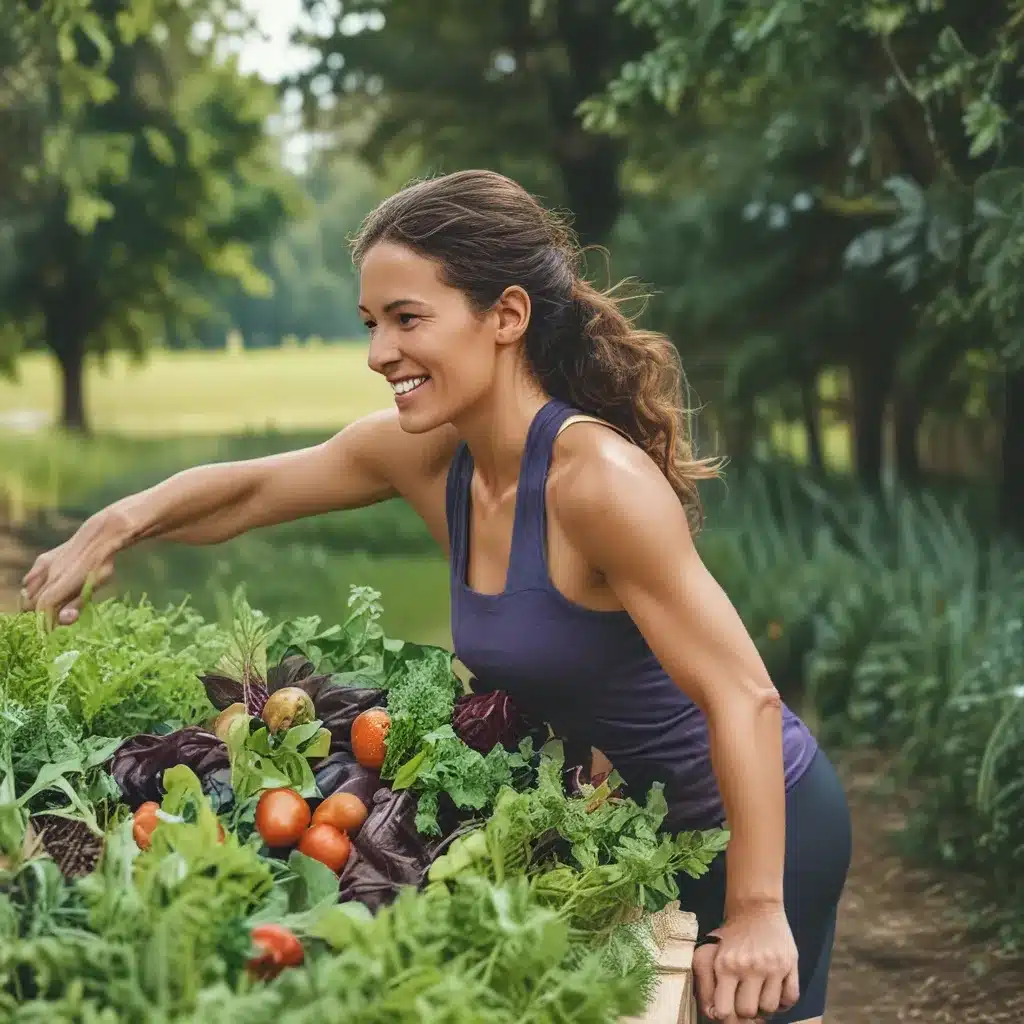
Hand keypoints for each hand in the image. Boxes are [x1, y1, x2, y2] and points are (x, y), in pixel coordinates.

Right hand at [20, 512, 121, 625]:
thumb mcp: (93, 587)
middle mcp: (47, 577)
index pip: (42, 611)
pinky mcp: (42, 560)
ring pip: (27, 592)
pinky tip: (46, 587)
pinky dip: (33, 587)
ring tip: (52, 603)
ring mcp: (43, 568)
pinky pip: (29, 579)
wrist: (98, 537)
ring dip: (36, 601)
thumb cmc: (100, 565)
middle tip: (54, 616)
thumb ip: (76, 604)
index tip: (52, 629)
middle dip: (40, 613)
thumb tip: (62, 619)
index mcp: (60, 585)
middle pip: (31, 604)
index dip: (45, 622)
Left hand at [692, 903, 798, 1020]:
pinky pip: (790, 998)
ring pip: (770, 1008)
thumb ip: (708, 983)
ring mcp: (772, 966)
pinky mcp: (790, 963)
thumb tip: (713, 1014)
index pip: (725, 1011)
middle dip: (746, 1011)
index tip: (728, 1011)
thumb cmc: (731, 934)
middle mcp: (749, 967)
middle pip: (748, 1012)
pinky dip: (784, 1001)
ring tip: (760, 993)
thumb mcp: (712, 953)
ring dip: (765, 1006)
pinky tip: (775, 990)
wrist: (755, 907)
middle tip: (746, 1001)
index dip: (726, 1017)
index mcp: (725, 965)